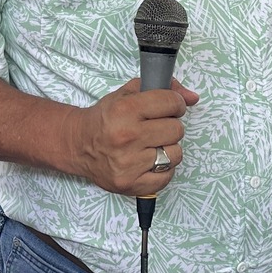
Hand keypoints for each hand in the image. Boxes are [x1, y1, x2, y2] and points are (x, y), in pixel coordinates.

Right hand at [70, 77, 198, 196]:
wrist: (78, 145)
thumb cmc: (105, 119)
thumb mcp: (127, 94)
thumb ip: (162, 89)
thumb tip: (192, 97)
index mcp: (125, 110)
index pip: (172, 103)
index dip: (175, 104)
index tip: (169, 108)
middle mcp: (127, 136)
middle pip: (177, 130)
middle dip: (170, 126)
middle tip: (156, 128)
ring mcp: (129, 163)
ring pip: (175, 154)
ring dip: (167, 149)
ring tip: (151, 146)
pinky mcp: (131, 183)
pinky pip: (167, 177)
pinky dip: (162, 170)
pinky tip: (148, 162)